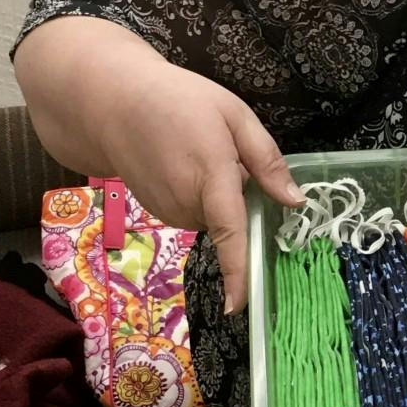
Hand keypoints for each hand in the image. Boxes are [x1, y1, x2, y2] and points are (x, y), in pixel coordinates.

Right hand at [108, 61, 302, 315]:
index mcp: (211, 177)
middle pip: (232, 221)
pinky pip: (194, 213)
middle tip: (223, 152)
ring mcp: (169, 211)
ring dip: (217, 196)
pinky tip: (183, 163)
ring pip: (213, 218)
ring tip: (196, 152)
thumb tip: (295, 202)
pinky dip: (198, 195)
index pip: (230, 233)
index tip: (240, 306)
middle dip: (239, 197)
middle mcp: (187, 204)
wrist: (111, 104)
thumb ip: (266, 160)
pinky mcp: (158, 212)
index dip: (238, 271)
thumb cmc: (178, 100)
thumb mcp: (234, 115)